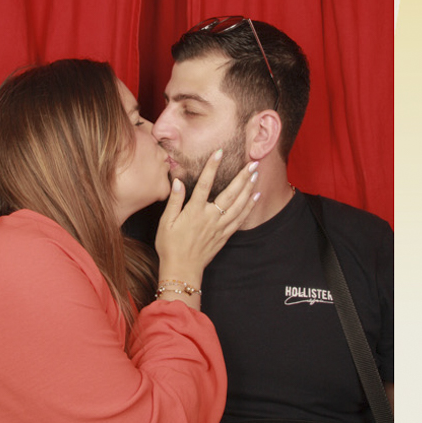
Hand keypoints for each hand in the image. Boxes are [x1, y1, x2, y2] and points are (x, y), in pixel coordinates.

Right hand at [154, 149, 258, 299]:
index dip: (212, 167)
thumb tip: (178, 181)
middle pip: (230, 193)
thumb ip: (174, 200)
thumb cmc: (170, 245)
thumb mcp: (166, 222)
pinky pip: (240, 219)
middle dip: (242, 177)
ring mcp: (220, 227)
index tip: (219, 152)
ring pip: (239, 205)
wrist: (182, 270)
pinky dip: (249, 206)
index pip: (205, 184)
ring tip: (256, 174)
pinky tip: (255, 196)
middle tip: (252, 163)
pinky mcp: (225, 235)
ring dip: (249, 188)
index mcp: (194, 211)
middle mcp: (210, 217)